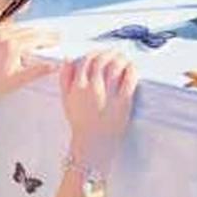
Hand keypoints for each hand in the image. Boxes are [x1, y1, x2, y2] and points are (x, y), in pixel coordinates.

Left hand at [0, 21, 58, 105]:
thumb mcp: (22, 78)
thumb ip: (40, 70)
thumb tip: (55, 66)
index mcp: (12, 46)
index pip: (36, 38)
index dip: (49, 38)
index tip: (58, 38)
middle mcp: (2, 37)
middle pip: (28, 30)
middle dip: (42, 32)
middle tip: (54, 34)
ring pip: (17, 27)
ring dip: (29, 29)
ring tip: (41, 33)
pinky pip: (3, 28)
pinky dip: (14, 29)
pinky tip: (22, 31)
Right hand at [60, 50, 136, 173]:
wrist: (93, 143)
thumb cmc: (80, 122)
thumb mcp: (66, 100)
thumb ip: (65, 78)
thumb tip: (68, 59)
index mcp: (78, 86)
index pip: (86, 61)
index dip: (94, 54)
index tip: (100, 54)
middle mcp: (93, 88)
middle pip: (102, 60)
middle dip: (109, 53)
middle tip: (114, 53)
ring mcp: (108, 94)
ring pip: (116, 66)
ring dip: (121, 58)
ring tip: (123, 59)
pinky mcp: (123, 101)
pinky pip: (129, 78)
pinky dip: (131, 69)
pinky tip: (131, 68)